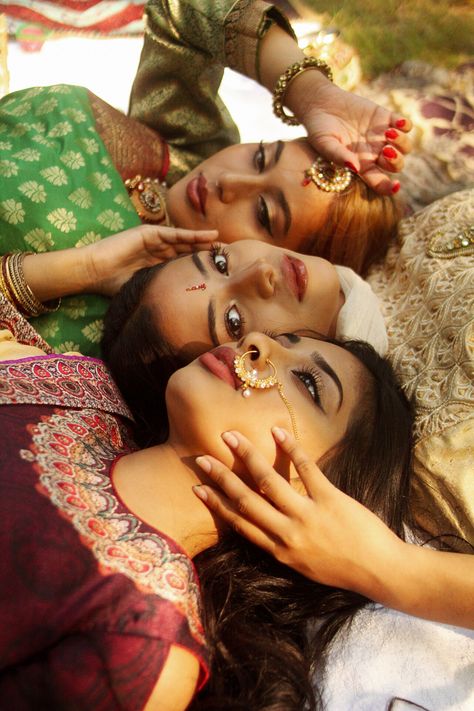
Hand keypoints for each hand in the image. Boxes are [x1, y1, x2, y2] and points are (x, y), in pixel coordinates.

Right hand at [82, 224, 216, 295]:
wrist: (94, 272)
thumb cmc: (113, 286)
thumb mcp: (143, 291)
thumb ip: (159, 295)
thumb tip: (179, 318)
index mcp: (157, 265)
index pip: (184, 264)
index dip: (202, 267)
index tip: (220, 273)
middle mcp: (158, 251)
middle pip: (188, 251)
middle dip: (207, 253)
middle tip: (228, 256)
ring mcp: (154, 241)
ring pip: (185, 241)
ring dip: (204, 241)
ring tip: (223, 244)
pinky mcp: (149, 233)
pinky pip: (174, 234)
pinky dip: (192, 235)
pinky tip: (208, 236)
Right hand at [194, 427, 402, 599]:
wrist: (380, 571)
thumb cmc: (344, 569)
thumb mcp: (304, 565)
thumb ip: (283, 545)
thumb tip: (265, 524)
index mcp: (280, 551)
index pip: (240, 524)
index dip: (217, 504)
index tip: (198, 489)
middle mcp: (288, 533)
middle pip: (246, 500)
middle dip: (222, 478)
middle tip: (202, 459)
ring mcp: (307, 515)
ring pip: (269, 481)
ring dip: (247, 456)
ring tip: (231, 437)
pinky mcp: (330, 499)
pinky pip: (307, 469)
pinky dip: (292, 449)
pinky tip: (278, 432)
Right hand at [287, 74, 411, 194]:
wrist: (321, 104)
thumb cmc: (319, 129)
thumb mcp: (324, 144)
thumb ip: (338, 156)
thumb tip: (355, 167)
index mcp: (361, 167)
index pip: (380, 182)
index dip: (390, 187)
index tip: (395, 185)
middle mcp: (374, 154)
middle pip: (396, 165)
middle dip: (396, 161)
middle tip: (385, 151)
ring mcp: (381, 137)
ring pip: (404, 146)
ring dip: (401, 142)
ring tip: (388, 133)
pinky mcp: (385, 118)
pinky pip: (405, 125)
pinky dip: (405, 125)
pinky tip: (396, 123)